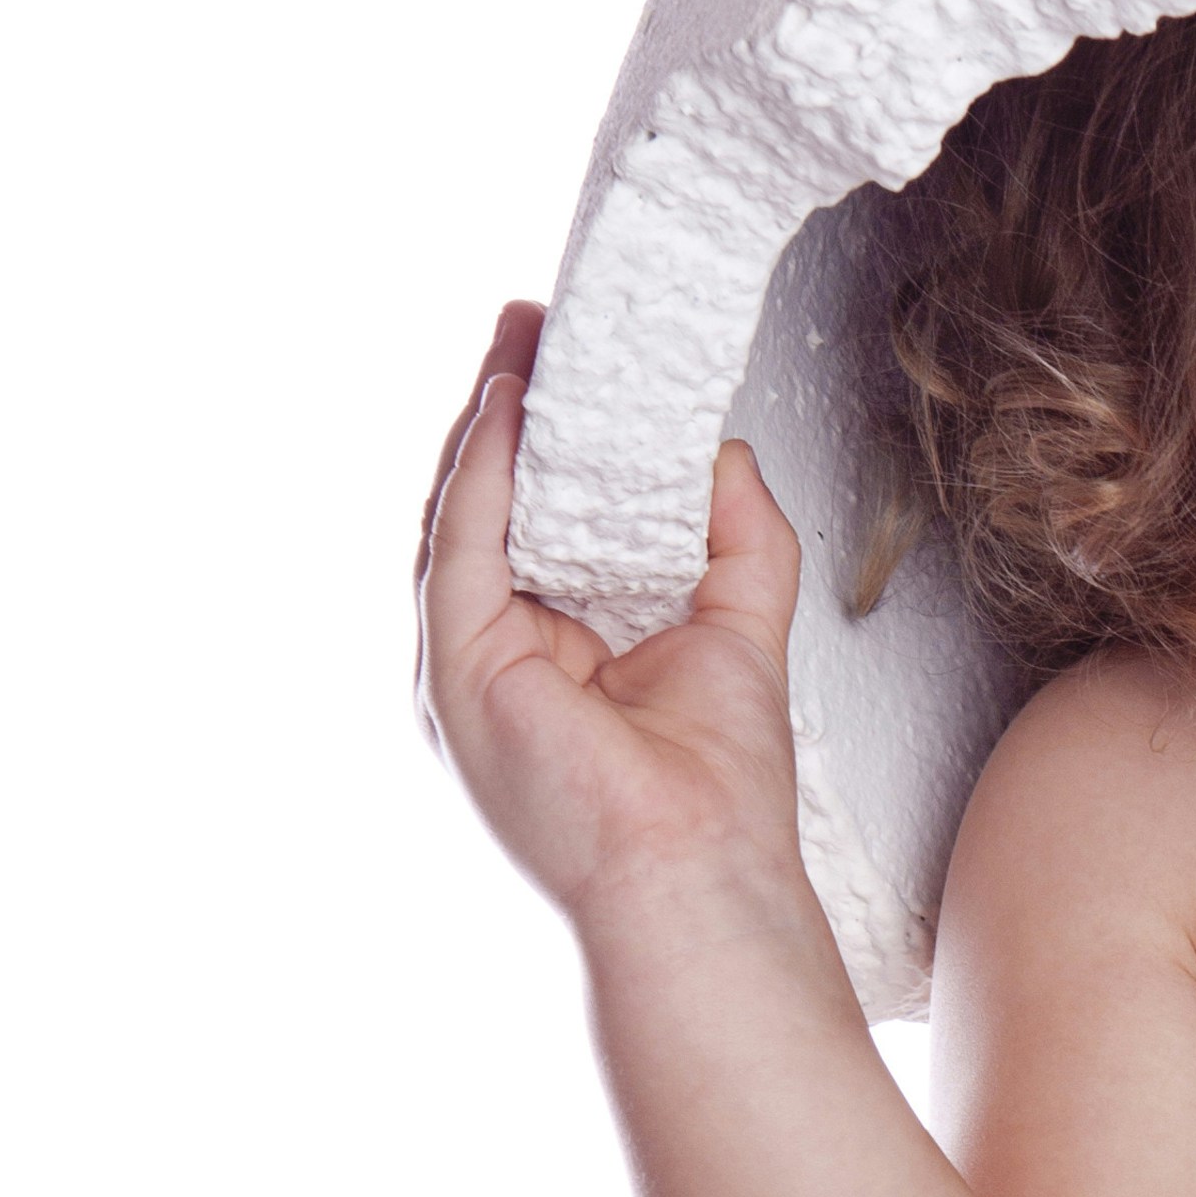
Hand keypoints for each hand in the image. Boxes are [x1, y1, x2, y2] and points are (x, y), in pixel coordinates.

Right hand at [415, 306, 809, 925]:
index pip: (537, 520)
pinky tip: (508, 410)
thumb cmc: (718, 790)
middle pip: (487, 506)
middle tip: (536, 326)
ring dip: (490, 422)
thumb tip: (721, 449)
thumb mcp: (738, 620)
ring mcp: (464, 663)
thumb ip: (734, 530)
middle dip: (509, 411)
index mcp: (551, 647)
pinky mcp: (457, 668)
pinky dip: (480, 471)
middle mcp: (497, 652)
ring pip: (460, 513)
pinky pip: (459, 544)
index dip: (552, 438)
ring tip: (523, 344)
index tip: (575, 362)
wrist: (703, 871)